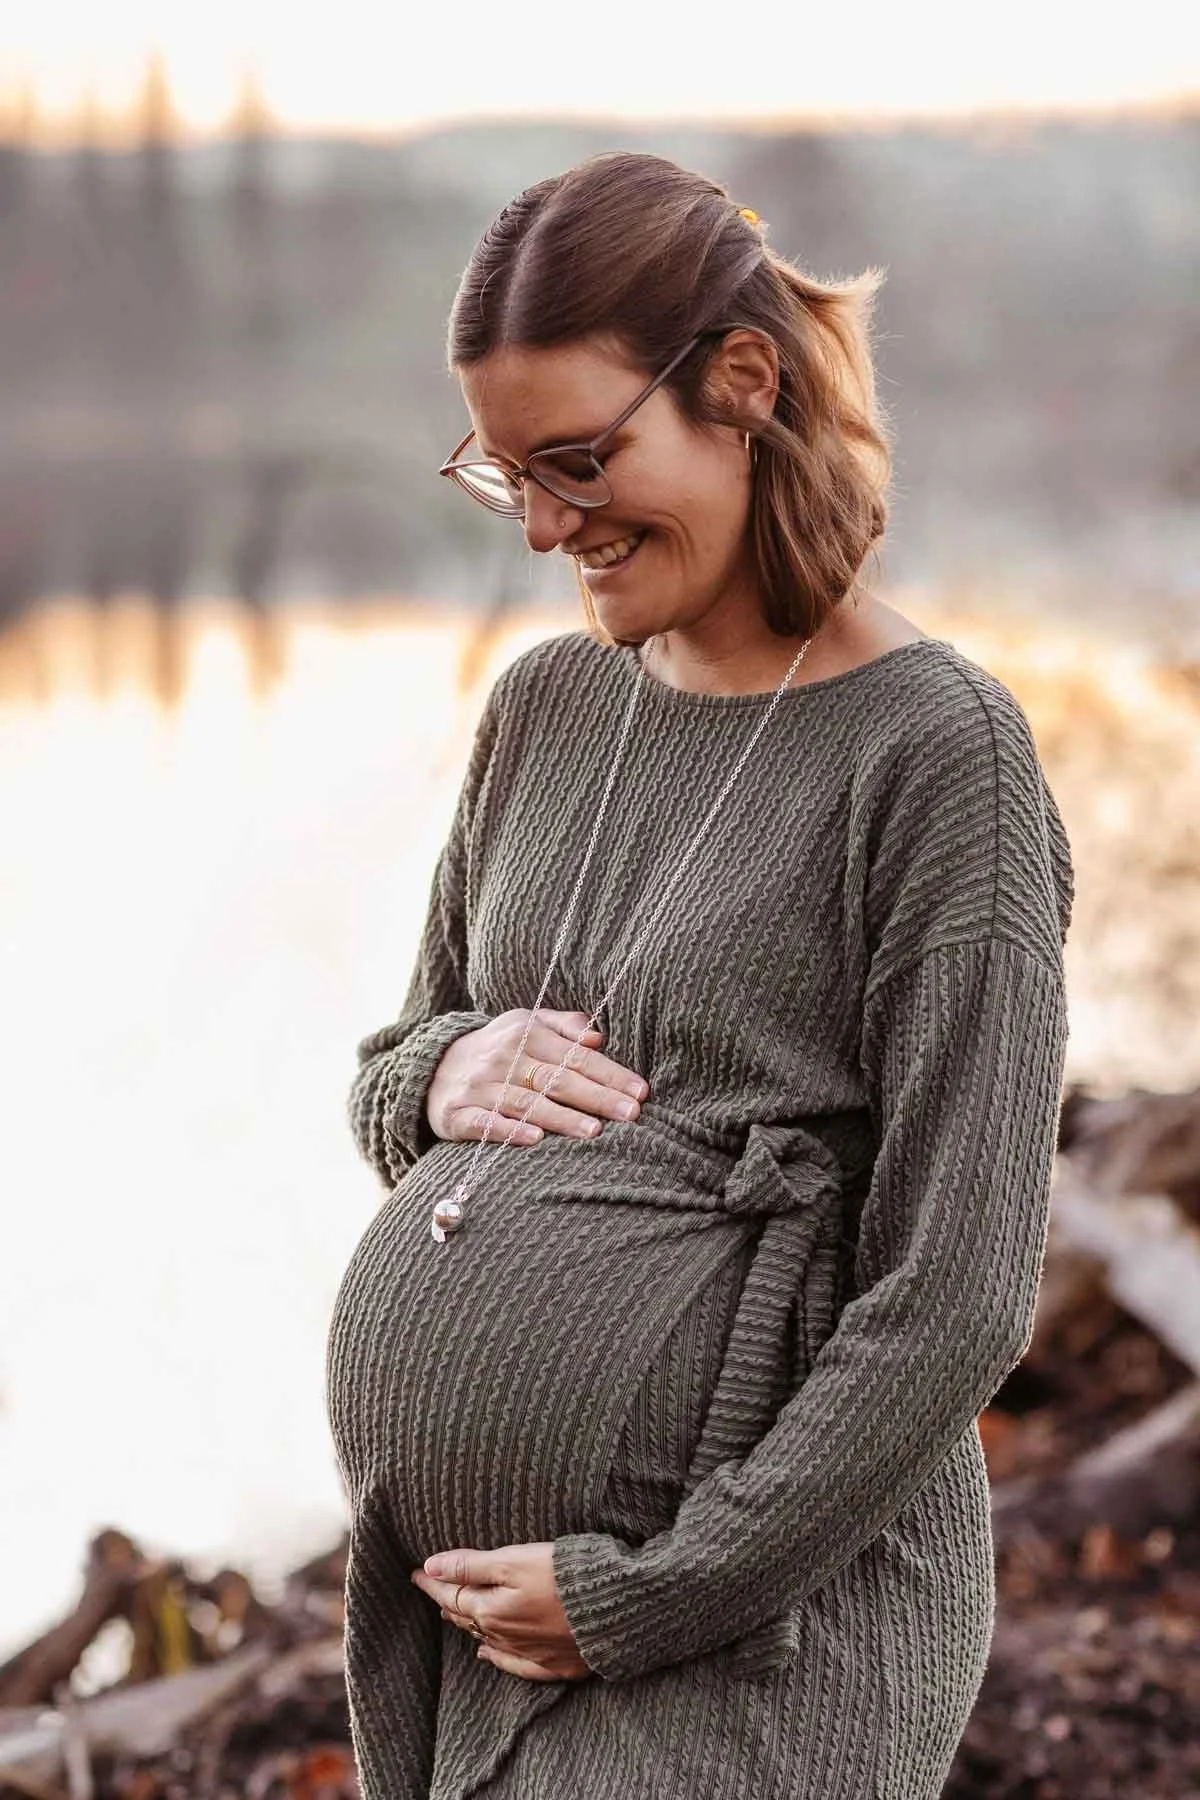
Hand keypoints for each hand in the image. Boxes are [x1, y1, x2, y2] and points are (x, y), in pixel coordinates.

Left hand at [411, 1543, 590, 1681]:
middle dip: (447, 1602)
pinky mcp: (554, 1663)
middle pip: (467, 1618)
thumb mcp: (514, 1560)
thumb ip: (471, 1565)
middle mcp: (504, 1636)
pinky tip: (487, 1655)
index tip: (416, 1572)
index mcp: (490, 1610)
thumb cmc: (564, 1577)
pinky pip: (515, 1664)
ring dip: (468, 1625)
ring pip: (487, 1639)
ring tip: (452, 1614)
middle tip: (433, 1587)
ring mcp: (529, 1653)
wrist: (614, 1611)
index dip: (433, 1582)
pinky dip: (497, 1658)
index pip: (452, 1595)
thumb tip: (430, 1567)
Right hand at [425, 1009, 648, 1147]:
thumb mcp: (526, 1024)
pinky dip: (509, 1130)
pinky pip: (486, 1123)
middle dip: (597, 1097)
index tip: (640, 1091)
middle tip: (631, 1114)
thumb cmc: (498, 1049)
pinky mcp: (458, 1114)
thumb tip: (598, 1036)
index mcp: (526, 1033)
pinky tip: (535, 1139)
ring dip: (561, 1118)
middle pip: (557, 1080)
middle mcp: (503, 1058)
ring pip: (526, 1103)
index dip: (610, 1073)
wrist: (433, 1068)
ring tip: (594, 1132)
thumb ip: (564, 1026)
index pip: (576, 1056)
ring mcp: (480, 1087)